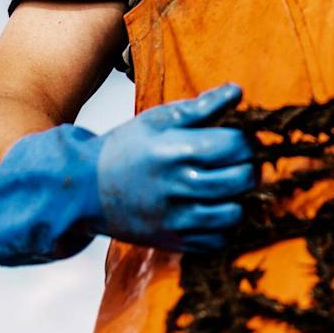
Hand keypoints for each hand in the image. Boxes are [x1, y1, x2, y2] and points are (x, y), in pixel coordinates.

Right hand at [0, 83, 254, 265]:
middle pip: (240, 180)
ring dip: (239, 199)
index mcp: (176, 150)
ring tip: (230, 187)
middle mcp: (178, 187)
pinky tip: (215, 208)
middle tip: (243, 162)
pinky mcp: (173, 241)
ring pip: (234, 214)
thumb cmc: (126, 148)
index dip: (248, 140)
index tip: (243, 139)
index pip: (235, 145)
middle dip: (250, 167)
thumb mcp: (158, 120)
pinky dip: (224, 226)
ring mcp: (176, 219)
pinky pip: (217, 240)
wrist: (83, 189)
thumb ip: (201, 107)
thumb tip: (238, 91)